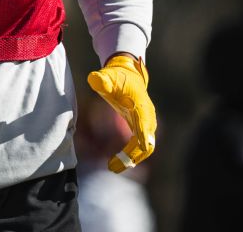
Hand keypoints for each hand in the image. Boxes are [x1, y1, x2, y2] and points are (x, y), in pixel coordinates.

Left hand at [87, 53, 157, 172]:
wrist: (129, 74)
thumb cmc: (117, 76)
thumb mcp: (108, 76)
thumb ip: (102, 80)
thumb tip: (94, 80)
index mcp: (141, 106)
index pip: (144, 125)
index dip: (143, 137)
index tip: (138, 151)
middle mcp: (148, 117)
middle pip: (147, 143)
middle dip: (132, 157)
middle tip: (111, 167)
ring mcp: (148, 123)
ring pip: (145, 148)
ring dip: (131, 159)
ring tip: (112, 167)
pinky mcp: (143, 127)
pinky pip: (141, 146)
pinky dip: (131, 155)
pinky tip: (117, 161)